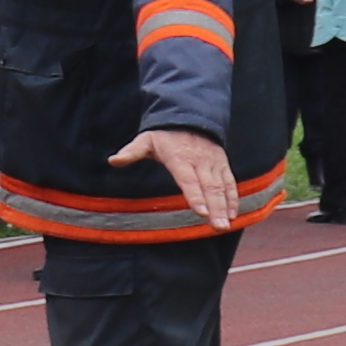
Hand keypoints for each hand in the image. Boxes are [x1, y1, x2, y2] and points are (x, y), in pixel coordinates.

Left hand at [115, 128, 237, 224]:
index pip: (188, 180)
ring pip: (221, 188)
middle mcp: (200, 162)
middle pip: (208, 188)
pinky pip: (230, 184)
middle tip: (217, 227)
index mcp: (180, 158)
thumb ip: (132, 152)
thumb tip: (113, 160)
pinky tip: (233, 216)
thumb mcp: (146, 140)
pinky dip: (233, 199)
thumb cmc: (164, 136)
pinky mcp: (223, 166)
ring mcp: (214, 164)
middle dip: (215, 208)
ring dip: (225, 208)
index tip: (201, 212)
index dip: (195, 196)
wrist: (191, 119)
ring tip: (225, 226)